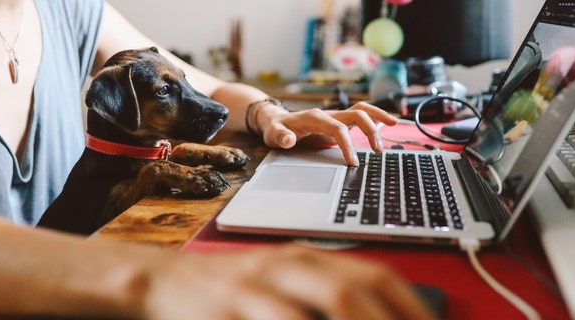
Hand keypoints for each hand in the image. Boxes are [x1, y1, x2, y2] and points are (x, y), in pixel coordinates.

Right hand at [145, 245, 433, 319]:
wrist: (164, 279)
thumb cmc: (235, 288)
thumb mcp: (283, 282)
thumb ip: (324, 296)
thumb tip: (374, 313)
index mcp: (308, 256)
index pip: (374, 275)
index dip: (410, 306)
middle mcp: (286, 265)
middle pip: (351, 291)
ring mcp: (255, 286)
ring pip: (310, 308)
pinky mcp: (226, 308)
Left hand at [259, 102, 397, 165]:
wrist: (277, 121)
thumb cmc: (277, 129)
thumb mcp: (273, 135)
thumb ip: (280, 137)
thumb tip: (288, 139)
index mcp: (315, 117)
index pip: (338, 128)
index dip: (348, 144)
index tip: (354, 162)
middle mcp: (329, 113)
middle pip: (356, 113)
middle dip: (370, 130)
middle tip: (378, 151)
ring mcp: (336, 116)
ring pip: (362, 109)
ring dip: (379, 116)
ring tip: (395, 125)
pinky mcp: (340, 121)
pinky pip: (360, 115)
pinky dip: (375, 117)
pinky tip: (388, 123)